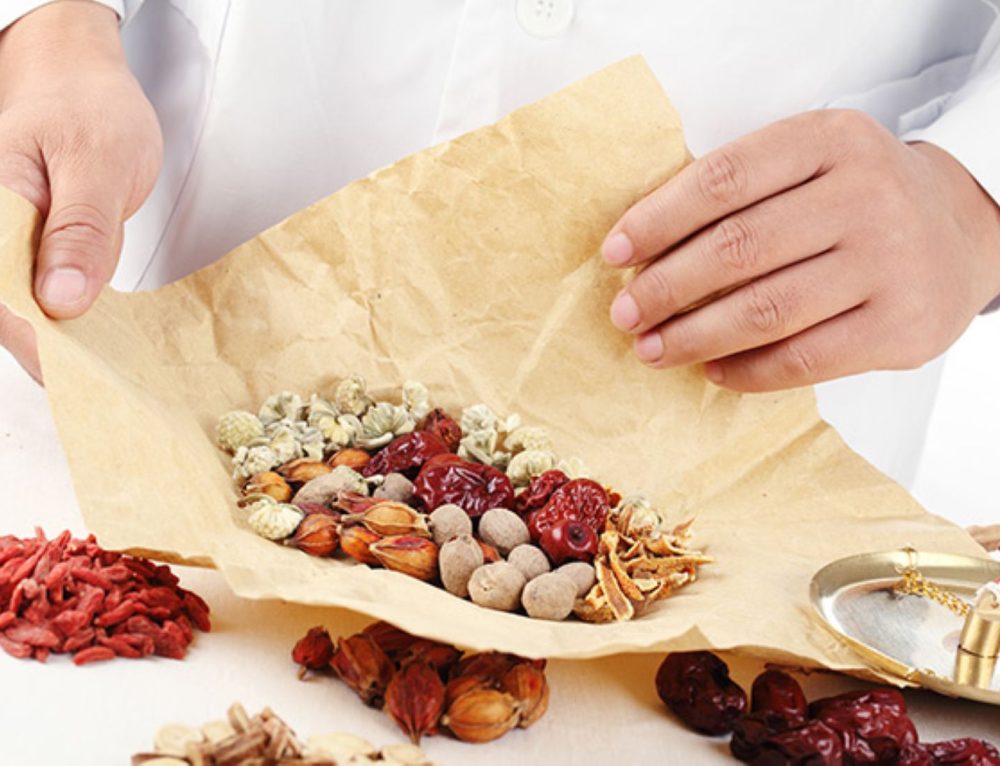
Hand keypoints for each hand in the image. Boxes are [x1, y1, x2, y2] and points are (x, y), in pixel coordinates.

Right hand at [0, 1, 161, 381]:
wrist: (82, 77)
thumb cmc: (88, 106)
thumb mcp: (98, 163)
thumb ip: (81, 230)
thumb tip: (62, 298)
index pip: (7, 298)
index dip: (43, 345)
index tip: (82, 379)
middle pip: (15, 314)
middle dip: (58, 353)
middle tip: (108, 389)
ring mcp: (12, 245)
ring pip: (32, 310)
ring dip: (70, 342)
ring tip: (112, 376)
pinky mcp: (35, 249)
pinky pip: (50, 294)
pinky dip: (77, 318)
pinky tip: (105, 343)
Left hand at [602, 110, 999, 390]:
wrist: (959, 233)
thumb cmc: (856, 201)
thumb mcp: (811, 164)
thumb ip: (743, 193)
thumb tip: (642, 254)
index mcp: (830, 140)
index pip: (724, 179)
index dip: (657, 219)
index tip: (613, 254)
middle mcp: (866, 195)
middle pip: (738, 248)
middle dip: (666, 287)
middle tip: (625, 313)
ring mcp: (889, 264)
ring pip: (765, 310)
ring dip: (693, 337)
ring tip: (652, 349)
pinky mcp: (900, 327)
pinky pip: (802, 360)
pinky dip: (745, 371)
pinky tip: (712, 370)